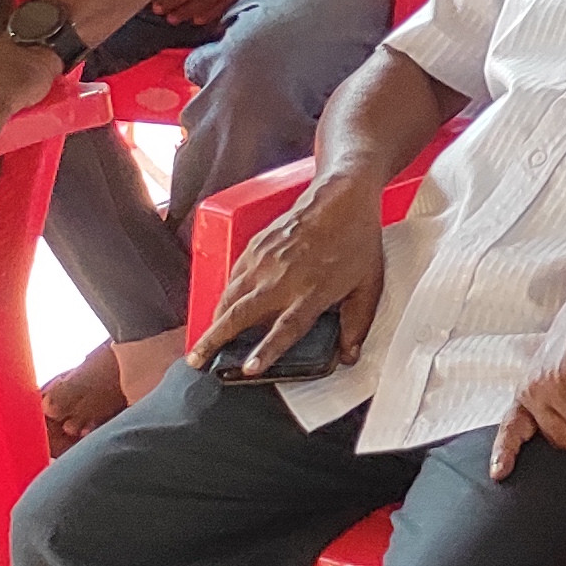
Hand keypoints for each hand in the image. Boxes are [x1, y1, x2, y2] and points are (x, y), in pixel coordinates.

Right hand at [192, 176, 386, 379]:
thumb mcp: (368, 285)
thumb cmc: (356, 240)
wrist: (342, 197)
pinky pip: (233, 277)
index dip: (266, 351)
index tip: (248, 368)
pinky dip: (224, 296)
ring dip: (213, 321)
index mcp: (312, 292)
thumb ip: (357, 323)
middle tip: (197, 361)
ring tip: (201, 343)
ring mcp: (265, 261)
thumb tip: (348, 356)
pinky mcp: (256, 246)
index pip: (285, 329)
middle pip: (241, 315)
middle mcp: (283, 279)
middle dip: (214, 341)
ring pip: (230, 296)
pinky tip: (222, 309)